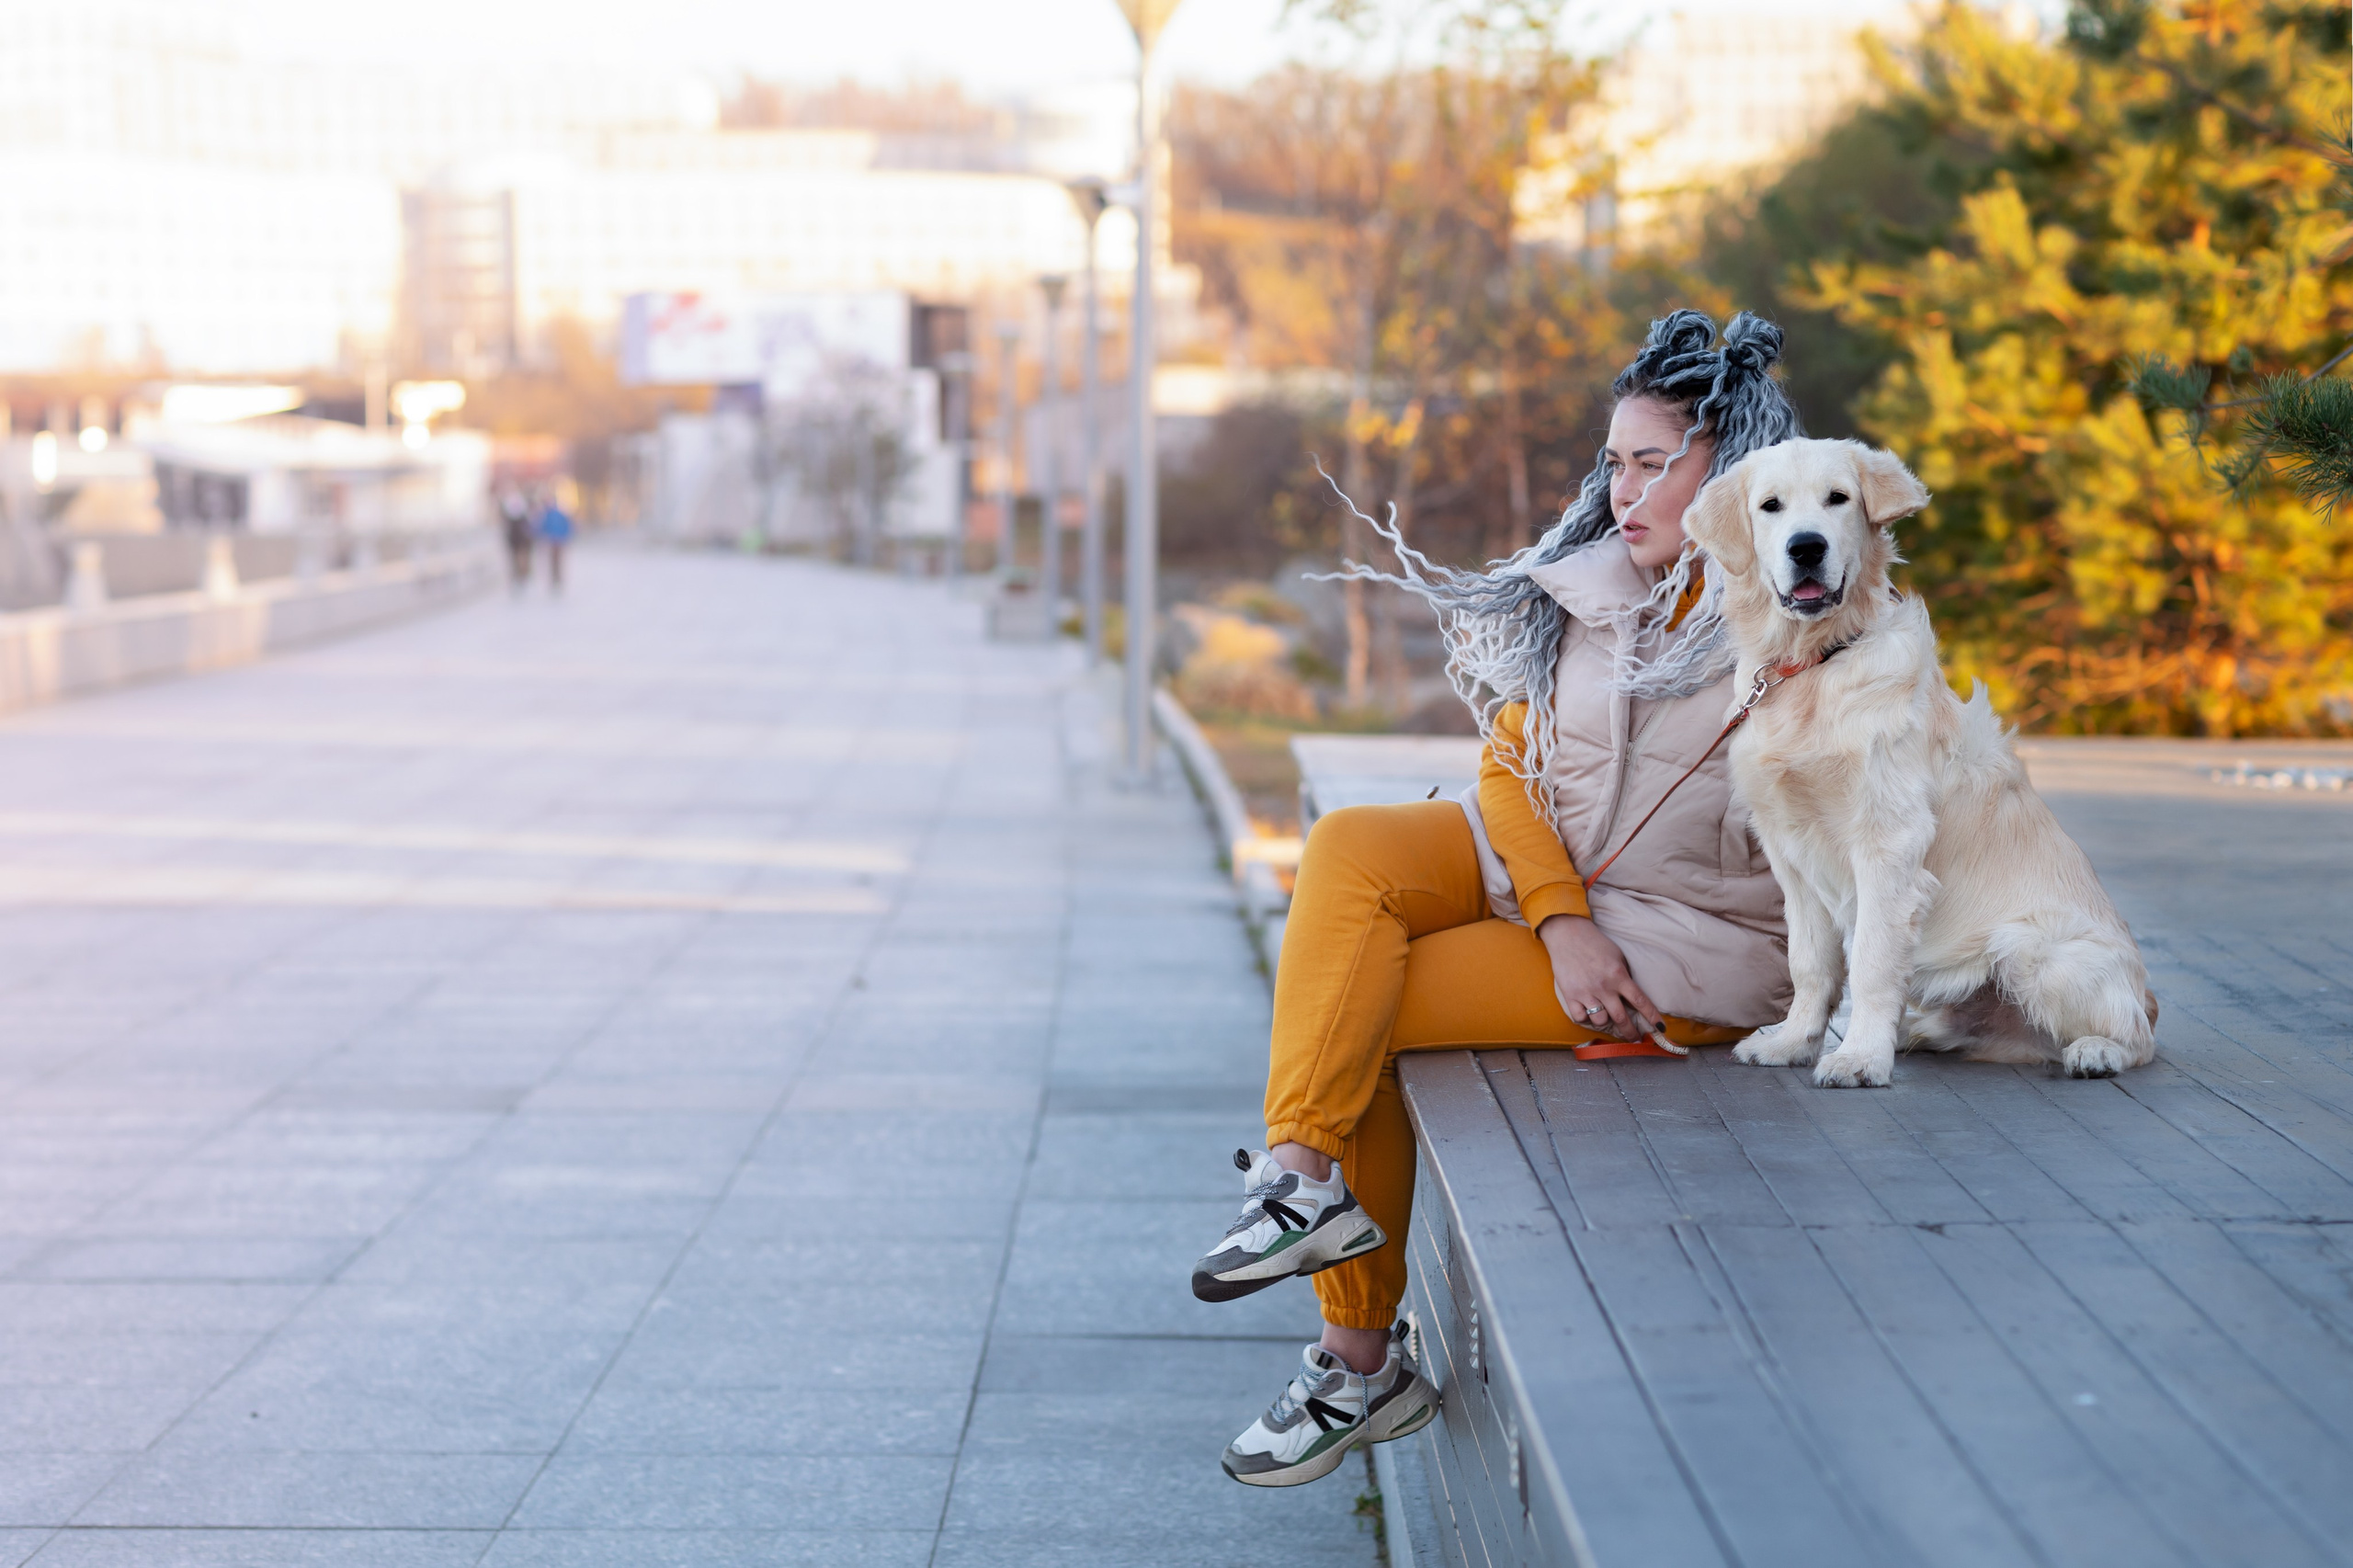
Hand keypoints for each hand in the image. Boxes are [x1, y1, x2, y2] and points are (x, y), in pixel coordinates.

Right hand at [1537, 914, 1661, 1040]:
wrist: (1567, 934)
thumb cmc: (1595, 943)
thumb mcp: (1617, 956)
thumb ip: (1624, 976)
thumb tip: (1631, 996)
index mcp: (1618, 975)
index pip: (1640, 1001)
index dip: (1652, 1016)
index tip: (1660, 1028)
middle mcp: (1604, 986)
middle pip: (1621, 1018)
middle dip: (1630, 1032)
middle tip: (1634, 1039)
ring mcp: (1586, 992)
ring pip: (1601, 1020)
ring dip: (1605, 1021)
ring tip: (1605, 1015)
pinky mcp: (1570, 994)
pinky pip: (1580, 1017)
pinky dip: (1585, 1017)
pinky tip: (1587, 1011)